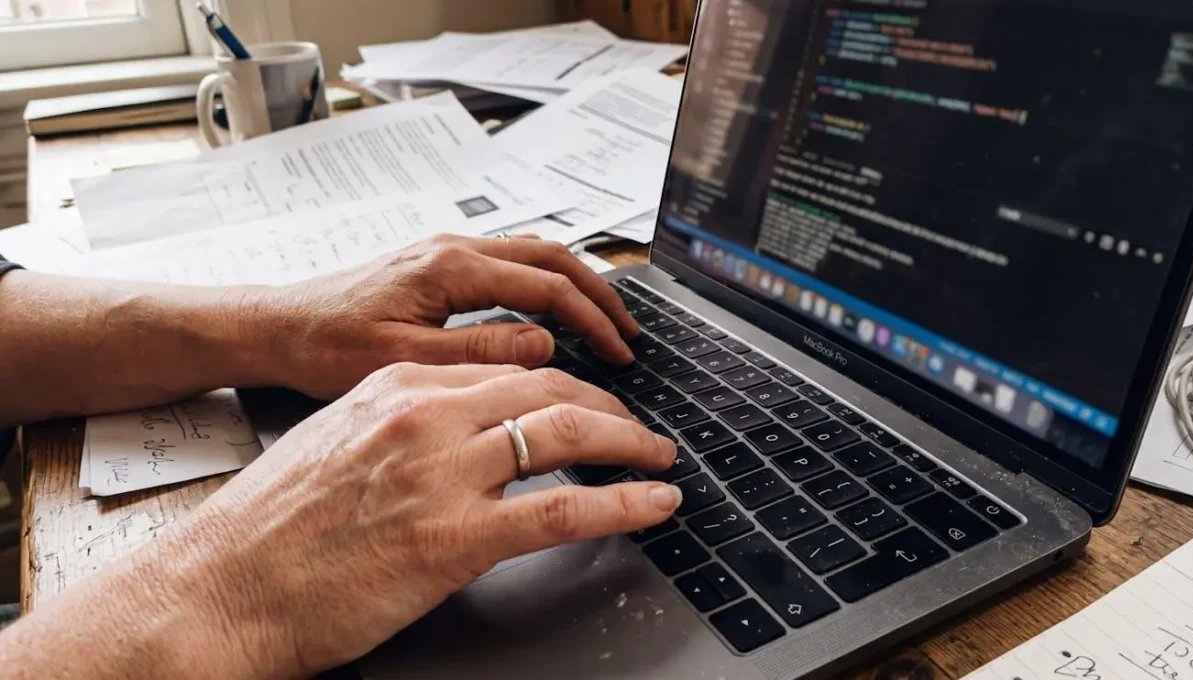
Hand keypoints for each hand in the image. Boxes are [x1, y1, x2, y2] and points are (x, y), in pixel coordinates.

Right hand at [122, 363, 679, 677]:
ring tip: (658, 457)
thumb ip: (402, 428)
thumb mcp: (336, 446)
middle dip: (608, 406)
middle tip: (638, 428)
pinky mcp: (455, 537)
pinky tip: (655, 503)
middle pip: (548, 388)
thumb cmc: (265, 533)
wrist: (218, 591)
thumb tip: (460, 439)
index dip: (565, 384)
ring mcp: (442, 472)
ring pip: (566, 432)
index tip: (590, 400)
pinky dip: (624, 502)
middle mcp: (425, 414)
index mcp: (396, 386)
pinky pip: (564, 508)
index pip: (507, 368)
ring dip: (629, 442)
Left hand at [258, 234, 640, 399]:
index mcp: (451, 267)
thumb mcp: (403, 361)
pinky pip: (508, 264)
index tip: (621, 352)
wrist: (275, 328)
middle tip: (630, 332)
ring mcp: (446, 252)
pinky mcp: (437, 266)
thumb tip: (543, 344)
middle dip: (599, 294)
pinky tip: (552, 315)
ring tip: (604, 323)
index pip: (547, 286)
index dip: (592, 320)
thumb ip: (478, 351)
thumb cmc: (325, 347)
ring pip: (533, 254)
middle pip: (552, 257)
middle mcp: (453, 249)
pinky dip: (544, 285)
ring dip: (575, 285)